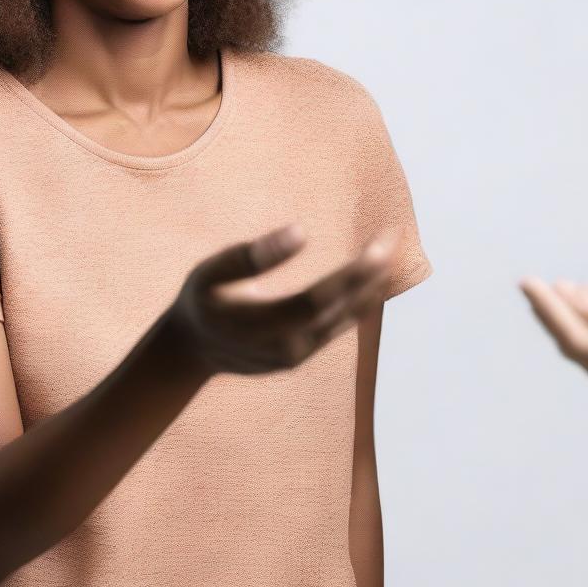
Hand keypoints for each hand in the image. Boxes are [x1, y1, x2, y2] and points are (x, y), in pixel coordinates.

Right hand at [167, 224, 397, 377]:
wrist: (192, 350)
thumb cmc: (203, 300)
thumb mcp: (210, 273)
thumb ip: (250, 255)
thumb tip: (301, 231)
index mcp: (261, 324)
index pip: (319, 299)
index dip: (353, 274)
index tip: (379, 245)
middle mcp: (286, 345)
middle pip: (341, 308)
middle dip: (372, 273)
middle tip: (395, 236)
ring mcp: (297, 354)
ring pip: (347, 318)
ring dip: (374, 284)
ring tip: (394, 248)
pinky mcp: (304, 354)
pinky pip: (341, 324)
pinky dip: (363, 298)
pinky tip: (379, 273)